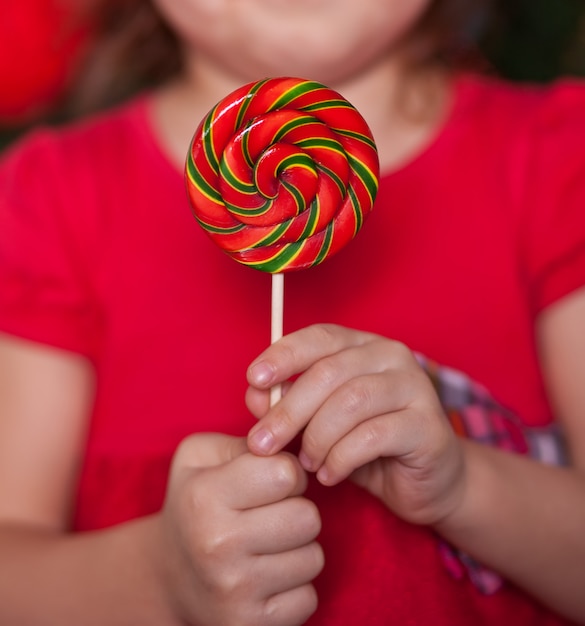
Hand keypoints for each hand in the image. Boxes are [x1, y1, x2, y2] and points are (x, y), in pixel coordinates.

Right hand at [156, 433, 323, 625]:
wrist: (167, 575)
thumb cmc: (194, 503)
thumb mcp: (201, 455)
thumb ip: (248, 437)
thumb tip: (290, 437)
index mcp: (205, 497)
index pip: (286, 473)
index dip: (287, 473)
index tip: (271, 482)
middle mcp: (217, 545)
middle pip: (308, 517)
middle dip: (296, 510)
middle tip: (271, 515)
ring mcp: (234, 591)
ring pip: (313, 557)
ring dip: (298, 548)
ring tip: (268, 545)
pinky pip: (308, 597)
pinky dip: (295, 586)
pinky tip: (267, 576)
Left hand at [246, 324, 465, 525]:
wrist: (427, 481)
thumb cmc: (367, 447)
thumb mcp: (320, 424)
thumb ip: (289, 405)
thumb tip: (254, 395)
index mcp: (364, 346)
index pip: (320, 337)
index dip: (284, 354)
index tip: (253, 378)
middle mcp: (392, 356)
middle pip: (329, 372)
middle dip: (289, 410)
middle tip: (263, 443)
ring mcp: (415, 387)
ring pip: (350, 402)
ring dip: (317, 437)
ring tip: (307, 464)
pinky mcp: (428, 425)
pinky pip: (373, 436)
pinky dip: (341, 457)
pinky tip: (330, 475)